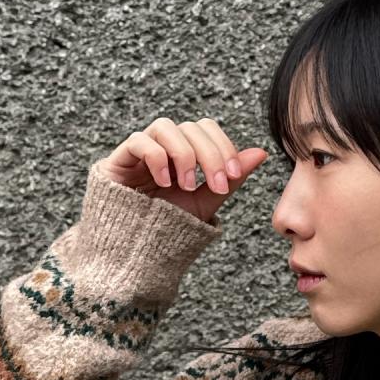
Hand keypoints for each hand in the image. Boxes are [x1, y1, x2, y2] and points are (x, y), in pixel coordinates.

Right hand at [96, 117, 269, 223]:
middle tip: (217, 185)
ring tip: (187, 185)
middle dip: (210, 154)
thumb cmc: (166, 227)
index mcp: (183, 152)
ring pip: (165, 126)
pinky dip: (156, 158)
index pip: (206, 129)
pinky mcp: (118, 160)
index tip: (233, 174)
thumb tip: (261, 152)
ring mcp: (140, 151)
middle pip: (191, 127)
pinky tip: (164, 183)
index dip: (223, 146)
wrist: (132, 252)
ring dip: (184, 154)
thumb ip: (231, 178)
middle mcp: (163, 147)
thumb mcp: (205, 202)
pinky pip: (138, 141)